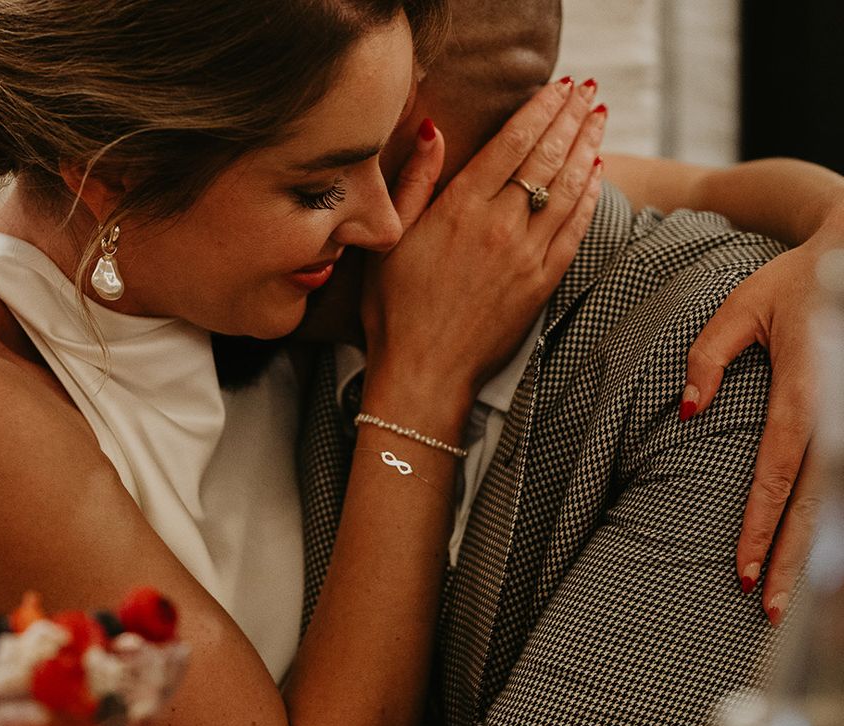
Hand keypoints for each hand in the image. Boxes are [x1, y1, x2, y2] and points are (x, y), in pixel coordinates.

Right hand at [362, 78, 604, 414]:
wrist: (423, 374)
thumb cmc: (395, 312)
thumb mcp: (390, 240)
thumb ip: (414, 183)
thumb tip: (433, 132)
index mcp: (459, 209)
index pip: (511, 143)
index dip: (539, 110)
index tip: (557, 88)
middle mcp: (499, 226)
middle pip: (546, 158)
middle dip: (570, 119)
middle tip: (586, 94)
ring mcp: (525, 256)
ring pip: (568, 189)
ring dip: (587, 149)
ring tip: (598, 122)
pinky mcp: (541, 285)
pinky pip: (575, 231)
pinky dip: (589, 199)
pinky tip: (595, 177)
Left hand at [682, 239, 825, 623]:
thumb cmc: (794, 284)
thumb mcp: (740, 310)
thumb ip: (707, 358)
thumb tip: (688, 411)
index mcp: (799, 394)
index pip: (774, 476)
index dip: (759, 527)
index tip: (743, 569)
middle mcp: (830, 416)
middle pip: (809, 505)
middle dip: (788, 560)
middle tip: (769, 609)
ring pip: (830, 502)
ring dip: (808, 551)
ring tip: (788, 597)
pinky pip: (841, 479)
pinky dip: (828, 520)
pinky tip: (814, 551)